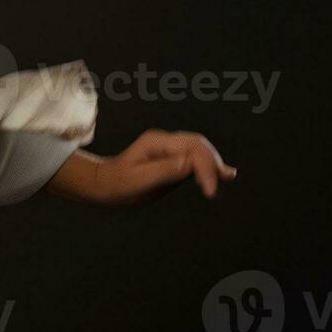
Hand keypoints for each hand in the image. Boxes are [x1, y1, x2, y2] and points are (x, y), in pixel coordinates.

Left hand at [88, 129, 237, 206]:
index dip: (205, 168)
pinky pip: (195, 158)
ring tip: (227, 177)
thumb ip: (164, 170)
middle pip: (199, 146)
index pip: (191, 149)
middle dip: (212, 163)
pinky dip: (209, 166)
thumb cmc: (116, 183)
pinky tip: (225, 173)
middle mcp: (164, 141)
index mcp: (156, 142)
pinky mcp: (172, 158)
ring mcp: (169, 148)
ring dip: (214, 164)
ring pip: (200, 150)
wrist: (104, 184)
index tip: (209, 191)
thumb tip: (189, 164)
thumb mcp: (138, 180)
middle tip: (218, 185)